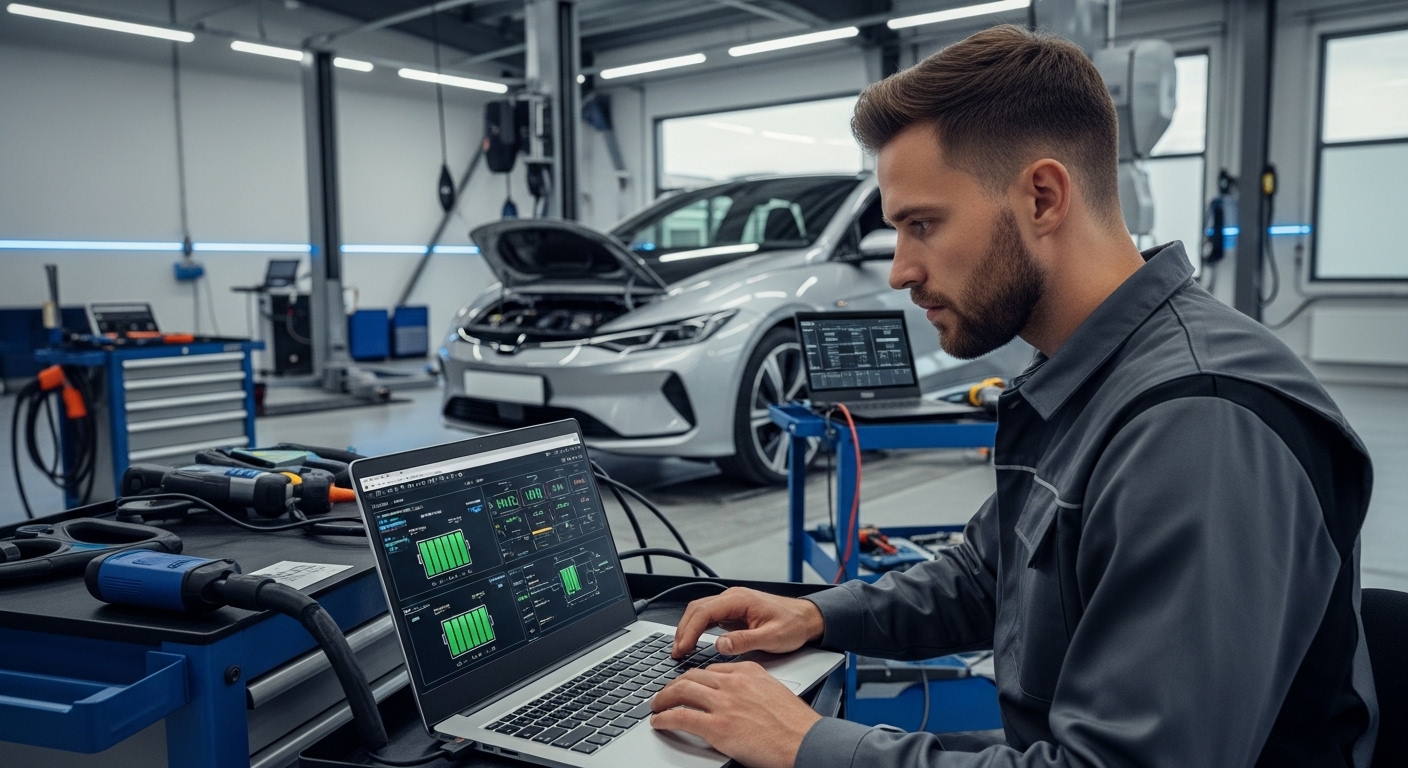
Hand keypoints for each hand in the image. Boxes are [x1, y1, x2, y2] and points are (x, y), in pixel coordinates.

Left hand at [650, 662, 820, 767]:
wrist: (805, 741)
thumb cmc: (795, 725)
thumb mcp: (774, 693)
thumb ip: (753, 690)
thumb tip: (740, 699)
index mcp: (748, 672)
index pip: (712, 669)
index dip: (695, 678)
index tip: (688, 685)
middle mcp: (733, 683)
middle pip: (692, 676)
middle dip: (674, 684)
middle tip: (665, 694)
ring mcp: (724, 704)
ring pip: (681, 691)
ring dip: (663, 698)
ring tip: (657, 705)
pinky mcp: (717, 727)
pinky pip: (680, 716)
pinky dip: (664, 718)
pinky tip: (659, 722)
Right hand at [671, 587, 824, 658]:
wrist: (808, 618)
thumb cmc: (793, 625)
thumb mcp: (772, 637)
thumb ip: (745, 641)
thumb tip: (720, 645)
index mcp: (740, 600)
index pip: (704, 612)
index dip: (690, 631)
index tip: (682, 648)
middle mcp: (733, 598)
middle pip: (697, 609)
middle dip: (683, 630)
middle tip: (676, 652)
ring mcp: (732, 603)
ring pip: (700, 612)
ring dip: (688, 629)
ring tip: (680, 649)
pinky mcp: (733, 611)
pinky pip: (709, 617)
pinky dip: (697, 629)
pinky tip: (693, 642)